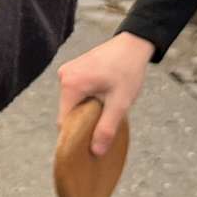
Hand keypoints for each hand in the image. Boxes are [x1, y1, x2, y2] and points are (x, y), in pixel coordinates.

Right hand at [55, 30, 151, 157]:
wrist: (133, 44)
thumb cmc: (128, 71)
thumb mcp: (120, 103)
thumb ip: (106, 128)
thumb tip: (96, 152)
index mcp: (71, 85)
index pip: (65, 122)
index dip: (77, 135)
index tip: (92, 141)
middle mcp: (63, 77)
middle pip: (68, 112)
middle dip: (84, 122)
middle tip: (104, 123)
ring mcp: (67, 71)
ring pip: (72, 103)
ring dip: (87, 110)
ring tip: (106, 107)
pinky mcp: (73, 69)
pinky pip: (76, 92)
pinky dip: (87, 99)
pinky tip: (103, 97)